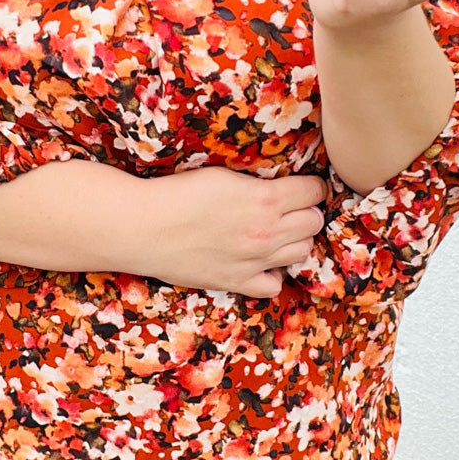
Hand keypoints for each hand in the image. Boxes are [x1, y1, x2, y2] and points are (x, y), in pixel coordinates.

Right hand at [148, 167, 326, 297]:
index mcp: (265, 199)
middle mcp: (267, 232)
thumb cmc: (179, 193)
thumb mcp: (225, 175)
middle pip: (313, 222)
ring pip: (302, 252)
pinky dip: (273, 273)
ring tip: (277, 233)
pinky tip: (261, 261)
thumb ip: (258, 184)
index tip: (302, 187)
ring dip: (294, 240)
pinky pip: (275, 284)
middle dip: (306, 212)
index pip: (314, 192)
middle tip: (290, 208)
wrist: (144, 227)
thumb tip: (280, 188)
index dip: (311, 187)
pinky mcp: (237, 282)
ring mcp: (254, 261)